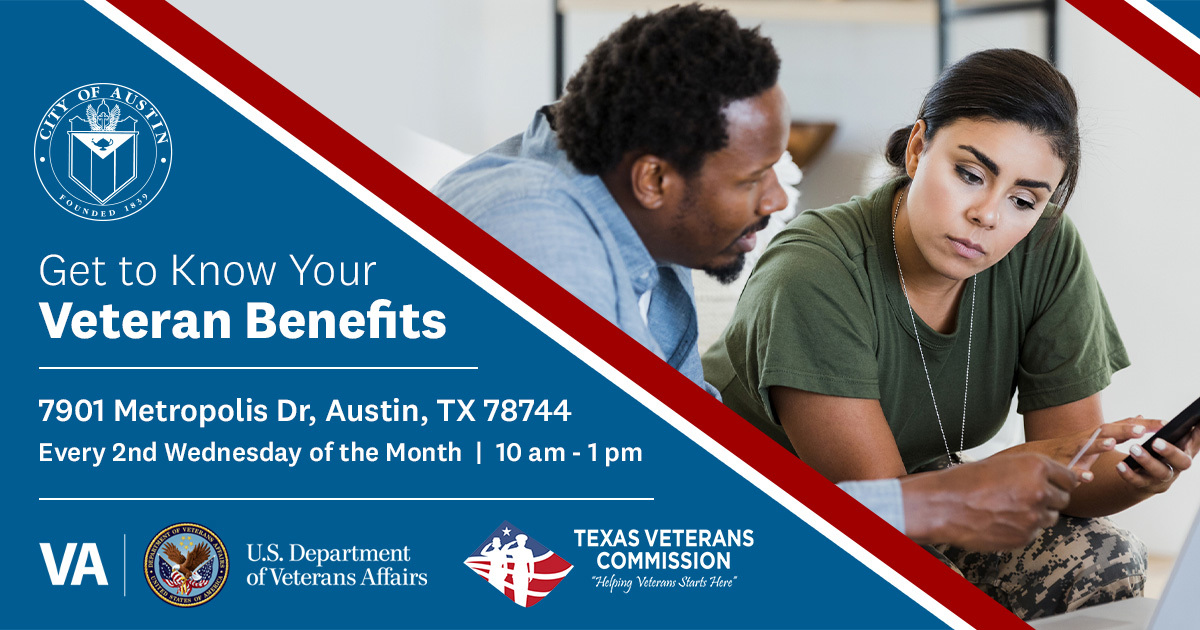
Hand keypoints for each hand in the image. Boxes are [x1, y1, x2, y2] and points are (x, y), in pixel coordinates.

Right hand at [901, 453, 1074, 550]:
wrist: (944, 505)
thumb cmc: (965, 481)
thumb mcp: (1001, 463)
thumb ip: (1030, 471)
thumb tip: (1051, 479)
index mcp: (1035, 467)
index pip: (1070, 478)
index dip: (1061, 482)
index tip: (1055, 485)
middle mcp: (1040, 492)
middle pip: (1063, 499)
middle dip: (1049, 499)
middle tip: (1026, 498)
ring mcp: (1033, 517)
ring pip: (1050, 518)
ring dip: (1037, 515)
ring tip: (1010, 509)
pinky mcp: (1024, 537)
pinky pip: (1033, 533)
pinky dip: (1022, 529)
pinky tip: (1001, 521)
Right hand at [1002, 418, 1159, 479]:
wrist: (1031, 457)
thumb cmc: (1066, 450)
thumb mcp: (1094, 439)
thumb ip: (1117, 431)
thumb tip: (1142, 417)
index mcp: (1096, 435)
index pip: (1122, 426)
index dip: (1143, 424)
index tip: (1165, 423)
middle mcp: (1084, 439)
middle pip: (1106, 431)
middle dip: (1124, 429)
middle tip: (1142, 429)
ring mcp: (1071, 451)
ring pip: (1086, 446)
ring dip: (1099, 444)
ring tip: (1113, 443)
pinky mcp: (1060, 465)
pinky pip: (1070, 470)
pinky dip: (1078, 473)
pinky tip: (1088, 477)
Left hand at [1117, 423, 1198, 493]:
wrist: (1142, 476)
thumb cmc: (1156, 452)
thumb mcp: (1165, 439)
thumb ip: (1167, 428)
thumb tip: (1169, 421)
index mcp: (1185, 451)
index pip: (1197, 441)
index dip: (1199, 434)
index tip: (1196, 422)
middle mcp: (1178, 466)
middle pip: (1183, 462)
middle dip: (1171, 452)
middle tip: (1156, 441)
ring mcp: (1163, 477)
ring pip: (1160, 472)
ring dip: (1147, 460)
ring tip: (1133, 449)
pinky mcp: (1146, 485)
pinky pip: (1138, 481)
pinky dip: (1128, 473)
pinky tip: (1120, 465)